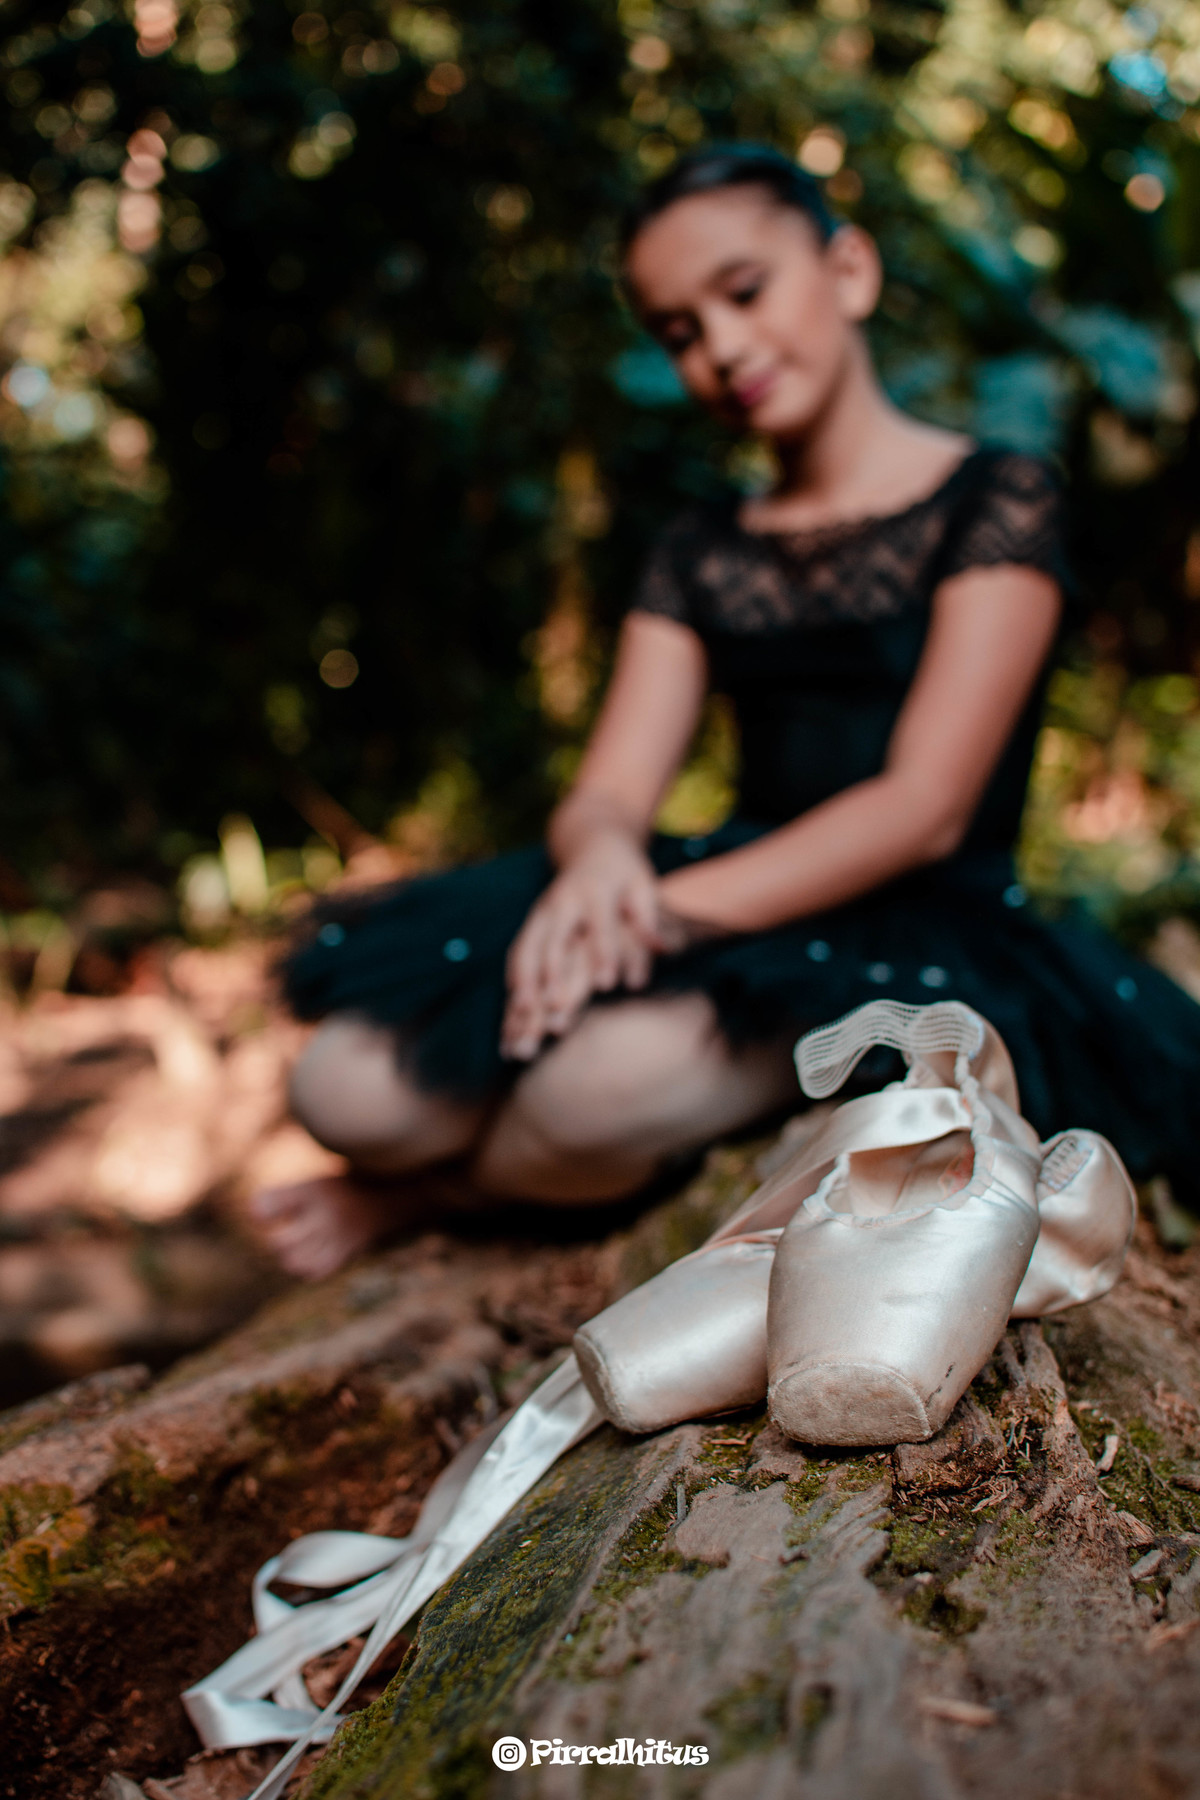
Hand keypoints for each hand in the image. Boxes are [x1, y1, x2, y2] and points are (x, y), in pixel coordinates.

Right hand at [501, 831, 661, 1060]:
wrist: (591, 844)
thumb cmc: (625, 871)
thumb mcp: (643, 885)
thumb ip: (649, 918)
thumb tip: (662, 949)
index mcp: (595, 891)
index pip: (599, 926)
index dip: (603, 954)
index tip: (607, 984)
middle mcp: (562, 902)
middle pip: (552, 940)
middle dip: (550, 974)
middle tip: (553, 1007)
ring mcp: (542, 912)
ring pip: (527, 949)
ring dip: (524, 982)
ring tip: (522, 1014)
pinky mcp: (533, 922)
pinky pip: (519, 952)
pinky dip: (515, 979)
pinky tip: (512, 1007)